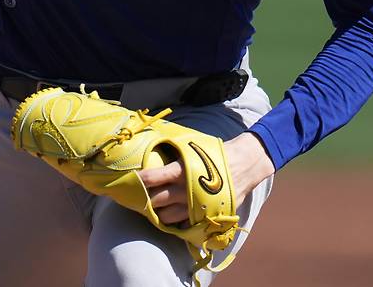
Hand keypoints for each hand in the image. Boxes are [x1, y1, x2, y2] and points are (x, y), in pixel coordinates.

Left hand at [138, 132, 273, 225]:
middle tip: (134, 197)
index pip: (153, 178)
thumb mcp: (194, 147)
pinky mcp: (204, 217)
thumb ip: (174, 154)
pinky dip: (173, 222)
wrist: (244, 165)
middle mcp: (186, 191)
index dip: (138, 181)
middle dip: (143, 200)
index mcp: (182, 171)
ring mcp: (195, 207)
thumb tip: (153, 151)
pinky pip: (182, 226)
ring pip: (166, 217)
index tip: (127, 181)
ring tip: (150, 208)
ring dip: (156, 213)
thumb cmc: (216, 153)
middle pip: (156, 201)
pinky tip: (168, 216)